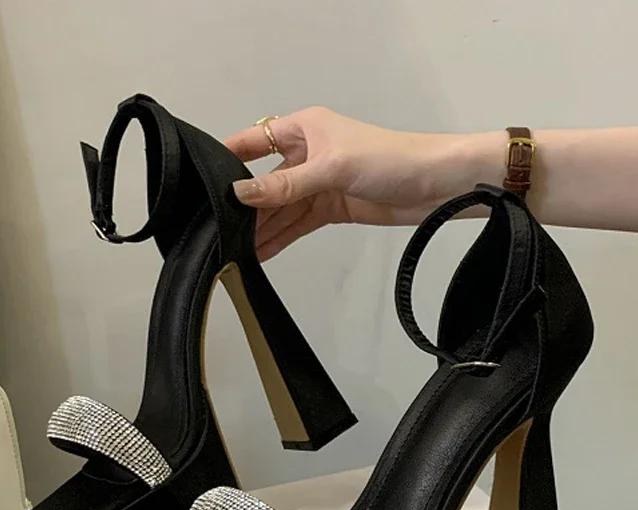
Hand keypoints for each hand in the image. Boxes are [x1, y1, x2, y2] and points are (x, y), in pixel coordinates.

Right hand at [225, 107, 493, 259]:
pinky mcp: (331, 208)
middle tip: (219, 229)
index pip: (255, 141)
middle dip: (245, 205)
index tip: (203, 180)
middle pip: (266, 182)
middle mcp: (307, 154)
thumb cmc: (390, 158)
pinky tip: (260, 252)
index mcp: (304, 129)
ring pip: (281, 208)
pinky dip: (281, 237)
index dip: (230, 158)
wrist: (435, 185)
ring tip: (234, 248)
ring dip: (262, 227)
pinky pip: (298, 224)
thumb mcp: (331, 167)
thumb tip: (241, 194)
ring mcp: (319, 183)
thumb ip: (285, 184)